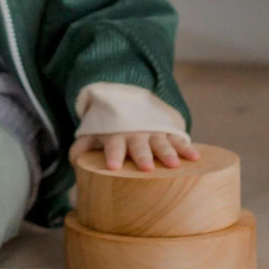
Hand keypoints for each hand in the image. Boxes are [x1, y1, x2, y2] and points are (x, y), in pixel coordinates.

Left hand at [69, 131, 200, 170]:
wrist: (129, 101)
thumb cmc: (109, 127)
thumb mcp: (93, 133)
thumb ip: (81, 148)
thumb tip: (73, 163)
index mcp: (116, 136)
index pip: (113, 146)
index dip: (113, 155)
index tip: (113, 167)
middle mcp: (135, 134)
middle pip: (138, 146)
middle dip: (142, 156)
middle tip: (146, 167)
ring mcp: (153, 132)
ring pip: (160, 143)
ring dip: (167, 153)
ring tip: (173, 165)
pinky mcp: (168, 131)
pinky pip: (178, 139)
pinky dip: (186, 147)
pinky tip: (195, 158)